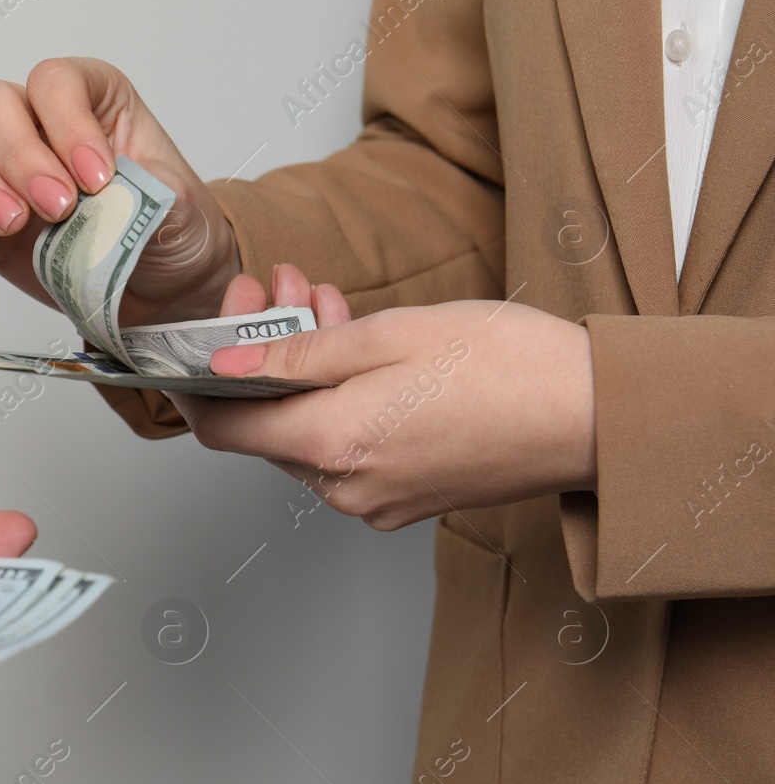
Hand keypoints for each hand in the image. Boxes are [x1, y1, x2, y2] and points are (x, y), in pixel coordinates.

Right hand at [0, 57, 239, 326]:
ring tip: (13, 226)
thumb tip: (108, 201)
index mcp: (92, 99)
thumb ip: (145, 198)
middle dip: (16, 156)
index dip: (67, 124)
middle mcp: (35, 120)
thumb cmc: (166, 231)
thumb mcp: (178, 209)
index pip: (55, 82)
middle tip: (55, 208)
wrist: (156, 289)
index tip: (96, 179)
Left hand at [170, 272, 596, 529]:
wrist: (597, 415)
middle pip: (267, 423)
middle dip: (261, 350)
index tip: (186, 345)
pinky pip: (347, 444)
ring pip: (308, 429)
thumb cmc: (507, 367)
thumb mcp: (387, 336)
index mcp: (332, 446)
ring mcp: (376, 499)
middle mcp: (345, 487)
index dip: (194, 385)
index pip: (222, 429)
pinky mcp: (406, 497)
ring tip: (325, 300)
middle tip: (279, 284)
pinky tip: (360, 347)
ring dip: (303, 366)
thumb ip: (295, 355)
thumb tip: (223, 365)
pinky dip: (338, 396)